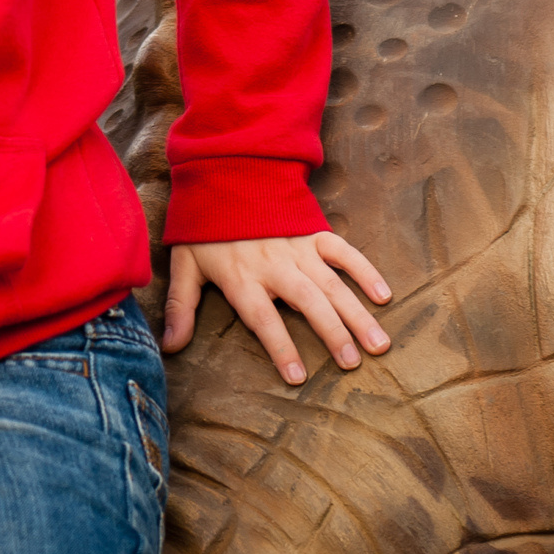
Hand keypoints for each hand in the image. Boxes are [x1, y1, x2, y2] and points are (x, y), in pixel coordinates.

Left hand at [161, 232, 391, 383]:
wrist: (222, 175)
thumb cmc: (204, 229)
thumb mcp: (185, 265)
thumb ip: (181, 307)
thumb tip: (170, 347)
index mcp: (242, 277)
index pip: (262, 319)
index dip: (280, 347)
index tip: (298, 378)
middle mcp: (273, 264)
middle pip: (306, 302)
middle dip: (332, 333)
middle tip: (353, 363)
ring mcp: (297, 248)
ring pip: (331, 283)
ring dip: (356, 313)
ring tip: (378, 343)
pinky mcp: (313, 233)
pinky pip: (343, 251)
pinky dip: (364, 270)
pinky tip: (383, 294)